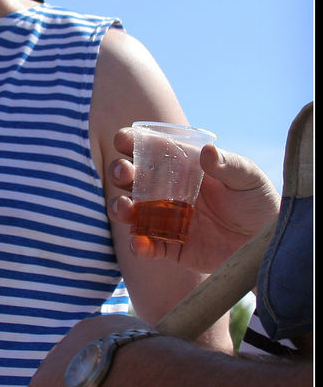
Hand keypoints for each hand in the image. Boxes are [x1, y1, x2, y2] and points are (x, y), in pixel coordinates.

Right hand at [108, 128, 279, 271]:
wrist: (267, 244)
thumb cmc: (258, 203)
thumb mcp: (249, 179)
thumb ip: (230, 165)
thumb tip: (207, 152)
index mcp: (180, 167)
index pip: (147, 149)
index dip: (129, 142)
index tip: (123, 140)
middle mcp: (166, 190)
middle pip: (130, 177)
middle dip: (119, 172)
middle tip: (125, 173)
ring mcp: (165, 218)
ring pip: (130, 210)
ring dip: (120, 207)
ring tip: (125, 208)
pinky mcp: (170, 246)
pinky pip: (147, 246)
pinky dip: (139, 245)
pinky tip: (141, 243)